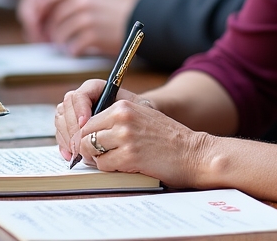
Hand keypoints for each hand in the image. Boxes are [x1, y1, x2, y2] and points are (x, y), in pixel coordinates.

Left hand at [21, 0, 150, 55]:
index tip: (42, 13)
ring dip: (62, 39)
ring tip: (65, 44)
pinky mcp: (93, 37)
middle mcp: (84, 2)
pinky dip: (74, 50)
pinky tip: (77, 51)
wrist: (153, 16)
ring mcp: (88, 20)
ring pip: (64, 32)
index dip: (46, 5)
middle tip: (54, 33)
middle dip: (54, 26)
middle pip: (58, 16)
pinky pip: (76, 46)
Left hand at [55, 82, 200, 185]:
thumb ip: (116, 121)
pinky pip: (104, 165)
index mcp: (123, 106)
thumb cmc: (167, 138)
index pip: (88, 120)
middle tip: (95, 158)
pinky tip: (124, 167)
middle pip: (84, 135)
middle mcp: (122, 118)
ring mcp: (125, 137)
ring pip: (90, 150)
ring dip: (97, 159)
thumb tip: (86, 134)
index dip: (84, 136)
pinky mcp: (129, 156)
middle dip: (86, 149)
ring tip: (111, 161)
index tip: (86, 146)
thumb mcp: (141, 117)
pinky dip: (109, 169)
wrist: (192, 153)